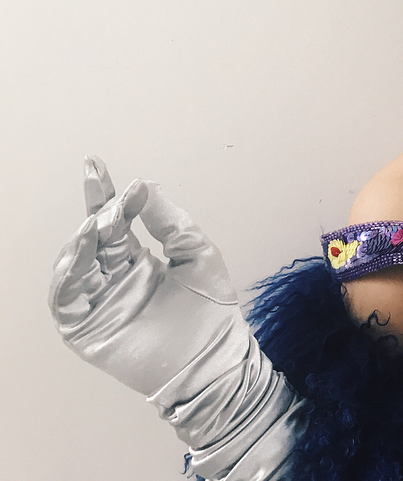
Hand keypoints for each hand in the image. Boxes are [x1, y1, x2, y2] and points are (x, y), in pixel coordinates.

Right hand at [48, 157, 302, 478]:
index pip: (113, 222)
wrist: (215, 359)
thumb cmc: (212, 310)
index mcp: (138, 260)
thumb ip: (169, 221)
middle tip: (106, 194)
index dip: (104, 195)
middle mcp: (113, 278)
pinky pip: (64, 300)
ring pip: (74, 265)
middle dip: (96, 212)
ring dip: (81, 240)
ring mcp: (98, 304)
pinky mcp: (86, 331)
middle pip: (92, 238)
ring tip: (98, 223)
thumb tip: (144, 188)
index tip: (95, 165)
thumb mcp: (195, 252)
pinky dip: (66, 276)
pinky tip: (81, 254)